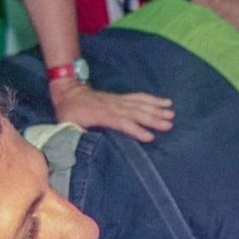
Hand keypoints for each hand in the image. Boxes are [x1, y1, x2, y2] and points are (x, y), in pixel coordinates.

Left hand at [50, 77, 173, 142]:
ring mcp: (119, 100)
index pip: (121, 123)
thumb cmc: (68, 112)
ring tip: (172, 114)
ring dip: (157, 109)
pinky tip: (166, 102)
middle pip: (136, 113)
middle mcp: (113, 106)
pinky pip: (140, 97)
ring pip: (141, 104)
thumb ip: (75, 135)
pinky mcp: (122, 97)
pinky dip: (153, 99)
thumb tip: (83, 148)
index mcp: (101, 115)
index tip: (150, 137)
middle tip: (169, 125)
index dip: (135, 130)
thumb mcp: (66, 124)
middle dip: (153, 119)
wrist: (68, 90)